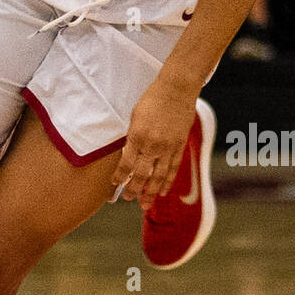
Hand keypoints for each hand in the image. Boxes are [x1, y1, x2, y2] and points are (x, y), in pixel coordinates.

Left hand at [111, 74, 198, 209]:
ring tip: (145, 205)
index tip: (114, 185)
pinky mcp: (180, 146)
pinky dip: (167, 182)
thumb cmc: (152, 99)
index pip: (126, 164)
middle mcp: (152, 145)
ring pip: (159, 176)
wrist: (176, 89)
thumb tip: (128, 154)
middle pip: (142, 175)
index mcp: (137, 136)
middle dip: (134, 190)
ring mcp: (168, 147)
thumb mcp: (134, 116)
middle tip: (128, 198)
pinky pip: (173, 168)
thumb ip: (133, 137)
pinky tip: (163, 191)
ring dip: (151, 192)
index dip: (120, 177)